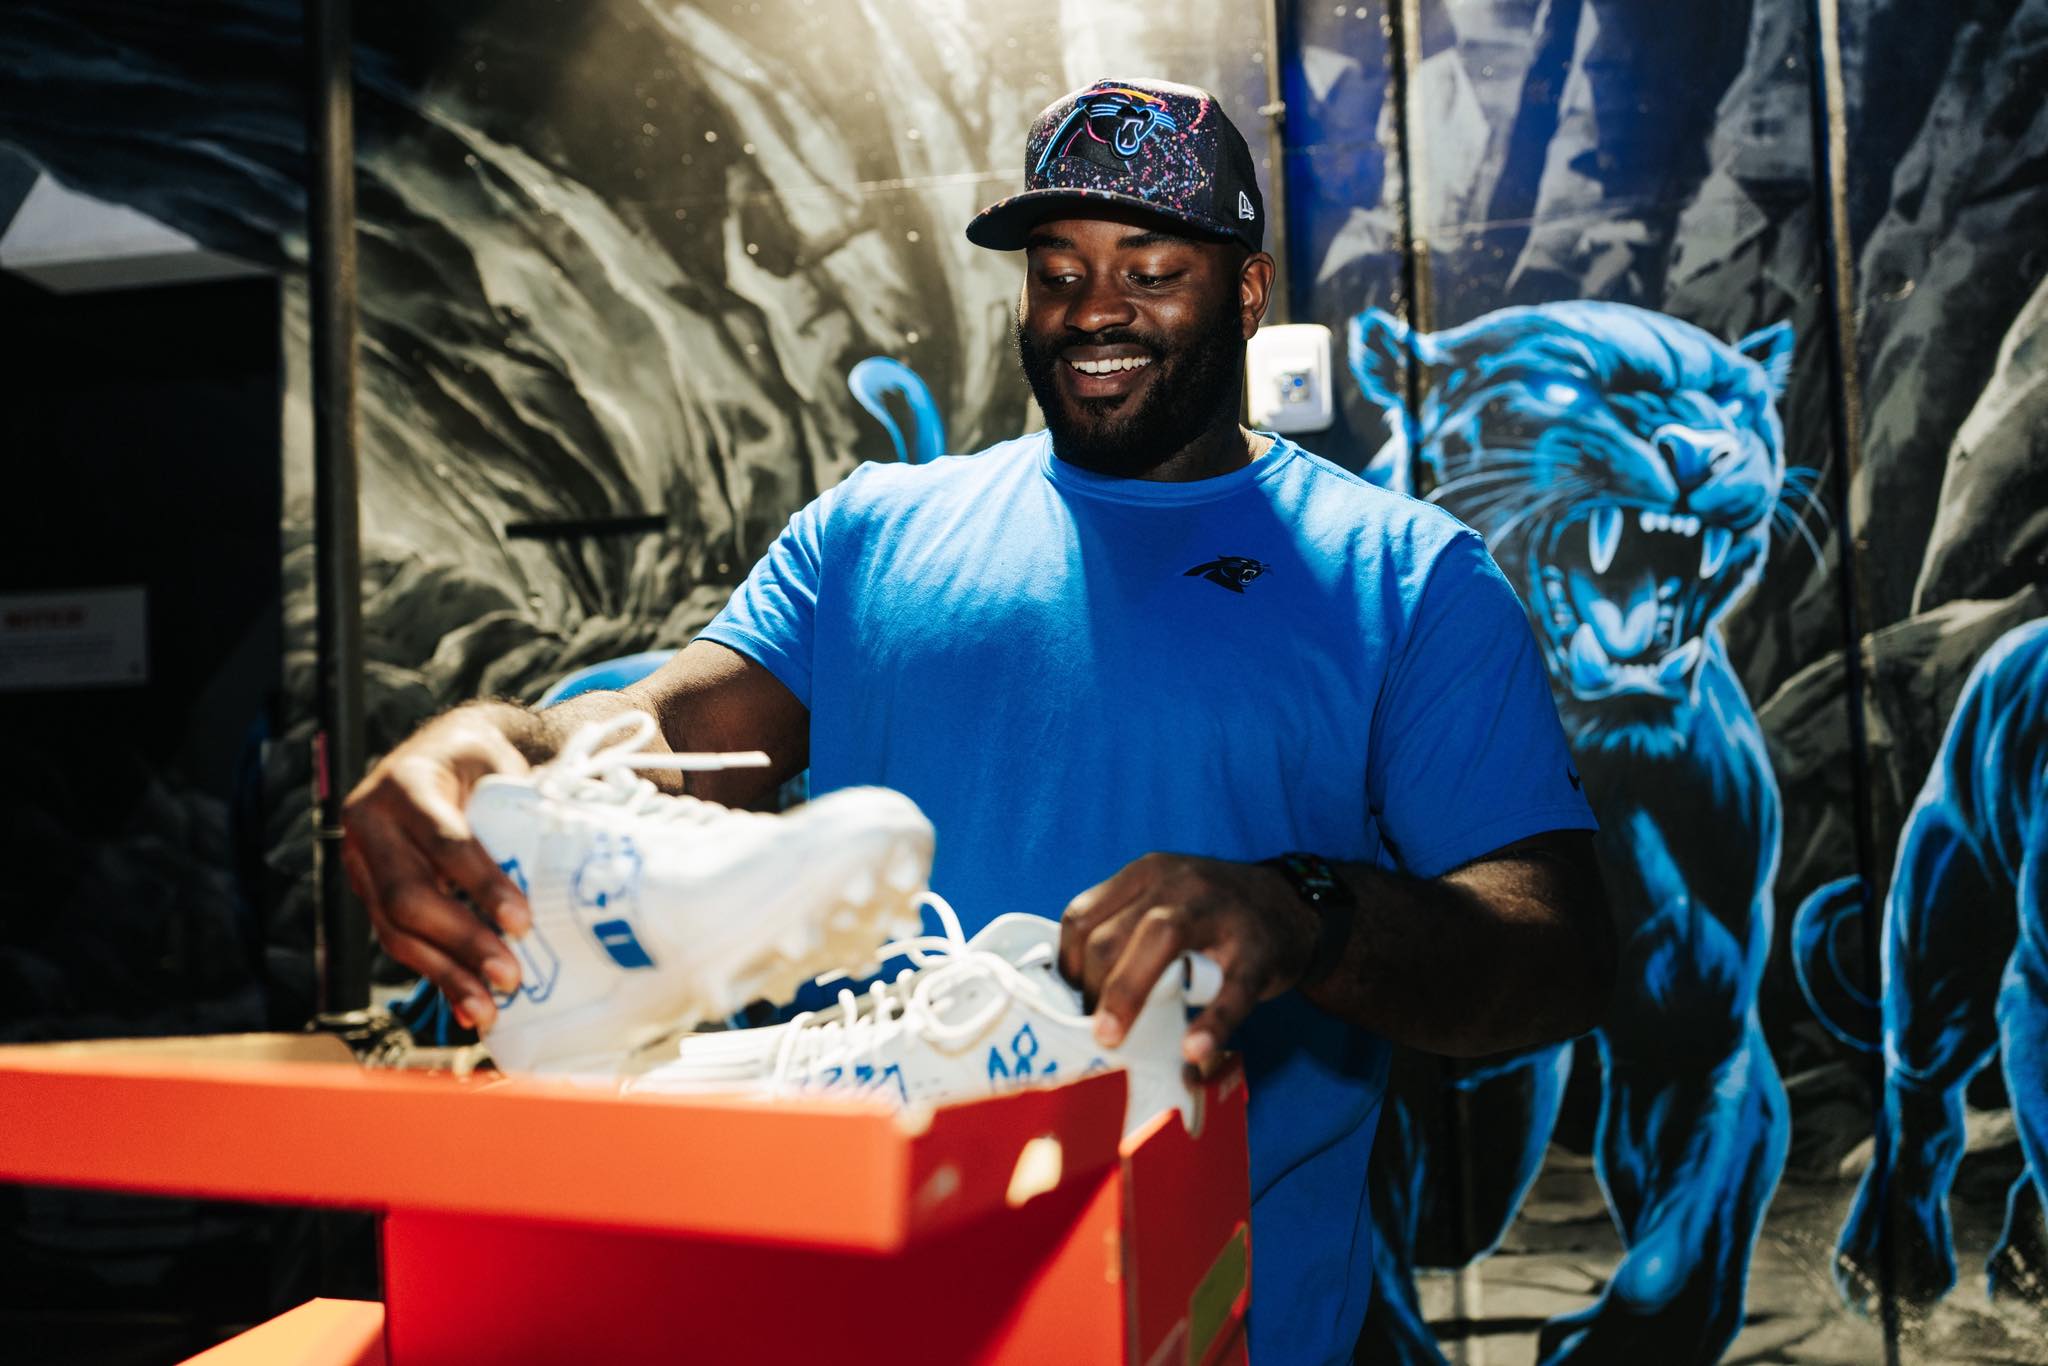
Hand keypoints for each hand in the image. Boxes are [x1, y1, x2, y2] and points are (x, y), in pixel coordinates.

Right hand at [340, 707, 535, 1031]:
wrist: (437, 753)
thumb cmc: (480, 763)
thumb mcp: (499, 766)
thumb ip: (522, 806)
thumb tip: (576, 860)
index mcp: (407, 785)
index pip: (445, 842)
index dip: (482, 885)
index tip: (523, 922)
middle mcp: (370, 825)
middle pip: (408, 897)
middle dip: (462, 942)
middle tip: (510, 977)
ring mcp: (360, 863)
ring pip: (394, 930)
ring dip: (445, 974)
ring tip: (489, 1009)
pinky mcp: (366, 894)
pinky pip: (396, 941)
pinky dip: (435, 974)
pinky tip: (466, 1005)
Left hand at [1058, 852, 1319, 1076]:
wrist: (1293, 907)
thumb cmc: (1211, 915)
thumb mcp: (1163, 900)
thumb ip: (1123, 929)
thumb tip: (1072, 992)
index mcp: (1145, 874)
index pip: (1083, 917)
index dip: (1068, 966)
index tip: (1071, 1002)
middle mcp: (1178, 883)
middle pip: (1112, 934)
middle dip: (1092, 990)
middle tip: (1094, 1031)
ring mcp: (1220, 913)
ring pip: (1160, 942)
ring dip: (1128, 995)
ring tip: (1114, 1040)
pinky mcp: (1258, 951)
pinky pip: (1230, 989)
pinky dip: (1210, 1024)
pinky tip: (1193, 1050)